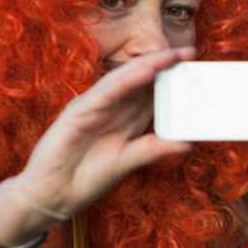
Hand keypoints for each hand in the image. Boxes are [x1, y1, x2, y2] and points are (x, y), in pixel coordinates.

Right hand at [8, 47, 193, 226]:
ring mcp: (93, 107)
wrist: (52, 195)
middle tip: (190, 51)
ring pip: (124, 80)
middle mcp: (111, 107)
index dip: (172, 79)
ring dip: (148, 66)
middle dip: (164, 64)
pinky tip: (144, 72)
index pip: (152, 93)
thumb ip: (154, 149)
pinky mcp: (78, 113)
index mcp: (125, 118)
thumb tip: (188, 144)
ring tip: (171, 54)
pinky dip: (125, 81)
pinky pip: (105, 93)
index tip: (196, 68)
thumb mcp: (127, 162)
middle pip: (141, 81)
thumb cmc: (86, 178)